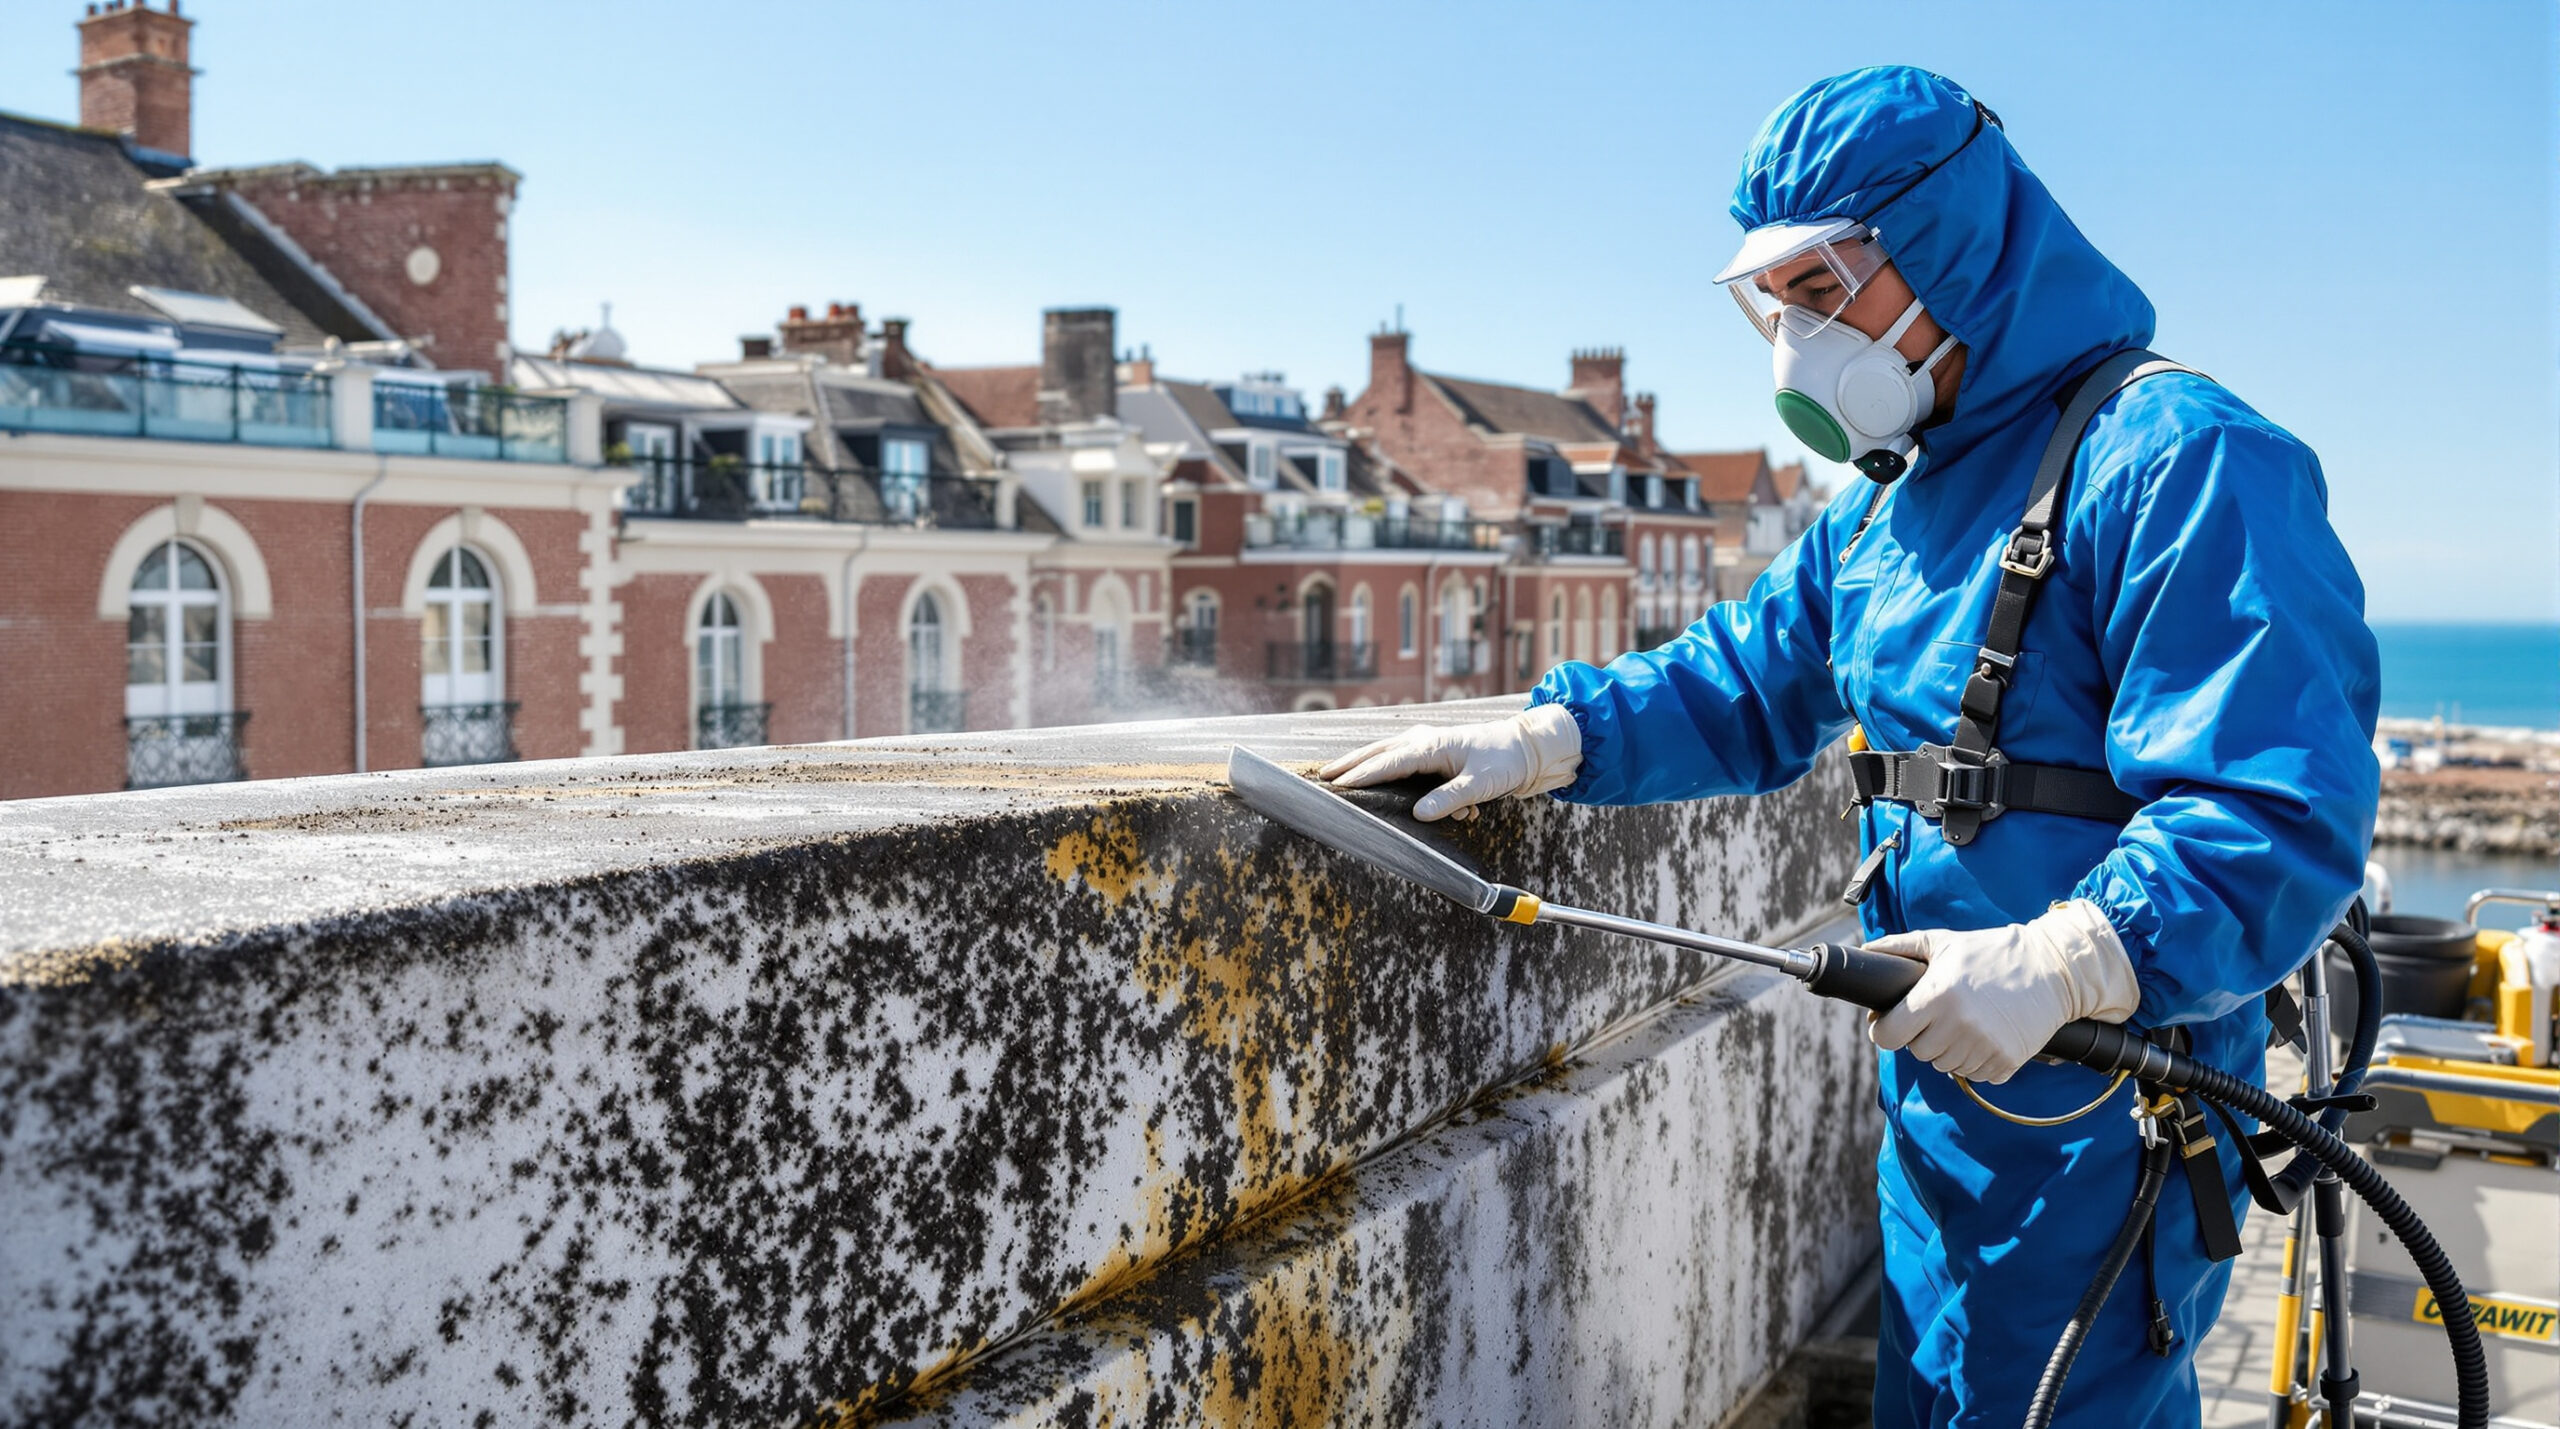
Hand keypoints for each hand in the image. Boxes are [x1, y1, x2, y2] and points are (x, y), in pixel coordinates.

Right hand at [1318, 704, 1582, 821]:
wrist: (1527, 746)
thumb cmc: (1505, 761)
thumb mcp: (1481, 784)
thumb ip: (1450, 799)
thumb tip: (1419, 815)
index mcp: (1432, 746)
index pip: (1389, 763)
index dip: (1362, 775)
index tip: (1338, 785)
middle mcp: (1424, 741)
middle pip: (1378, 752)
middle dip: (1350, 765)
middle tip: (1323, 777)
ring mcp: (1426, 743)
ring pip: (1386, 753)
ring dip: (1363, 763)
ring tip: (1336, 775)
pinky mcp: (1431, 752)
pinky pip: (1400, 759)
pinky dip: (1383, 766)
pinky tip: (1369, 778)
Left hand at [1867, 900, 2139, 1083]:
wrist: (2051, 969)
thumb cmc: (1990, 953)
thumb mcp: (1944, 943)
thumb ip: (1900, 948)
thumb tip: (1864, 953)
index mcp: (1936, 997)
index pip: (1888, 1036)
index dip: (1884, 1030)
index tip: (1890, 1023)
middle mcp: (1958, 1026)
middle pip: (1916, 1052)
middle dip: (1921, 1035)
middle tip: (1938, 1014)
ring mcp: (1983, 1048)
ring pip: (1944, 1065)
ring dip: (1948, 1048)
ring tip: (1966, 1020)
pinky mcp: (2006, 1063)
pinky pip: (1974, 1074)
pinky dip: (1975, 1060)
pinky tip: (1986, 1033)